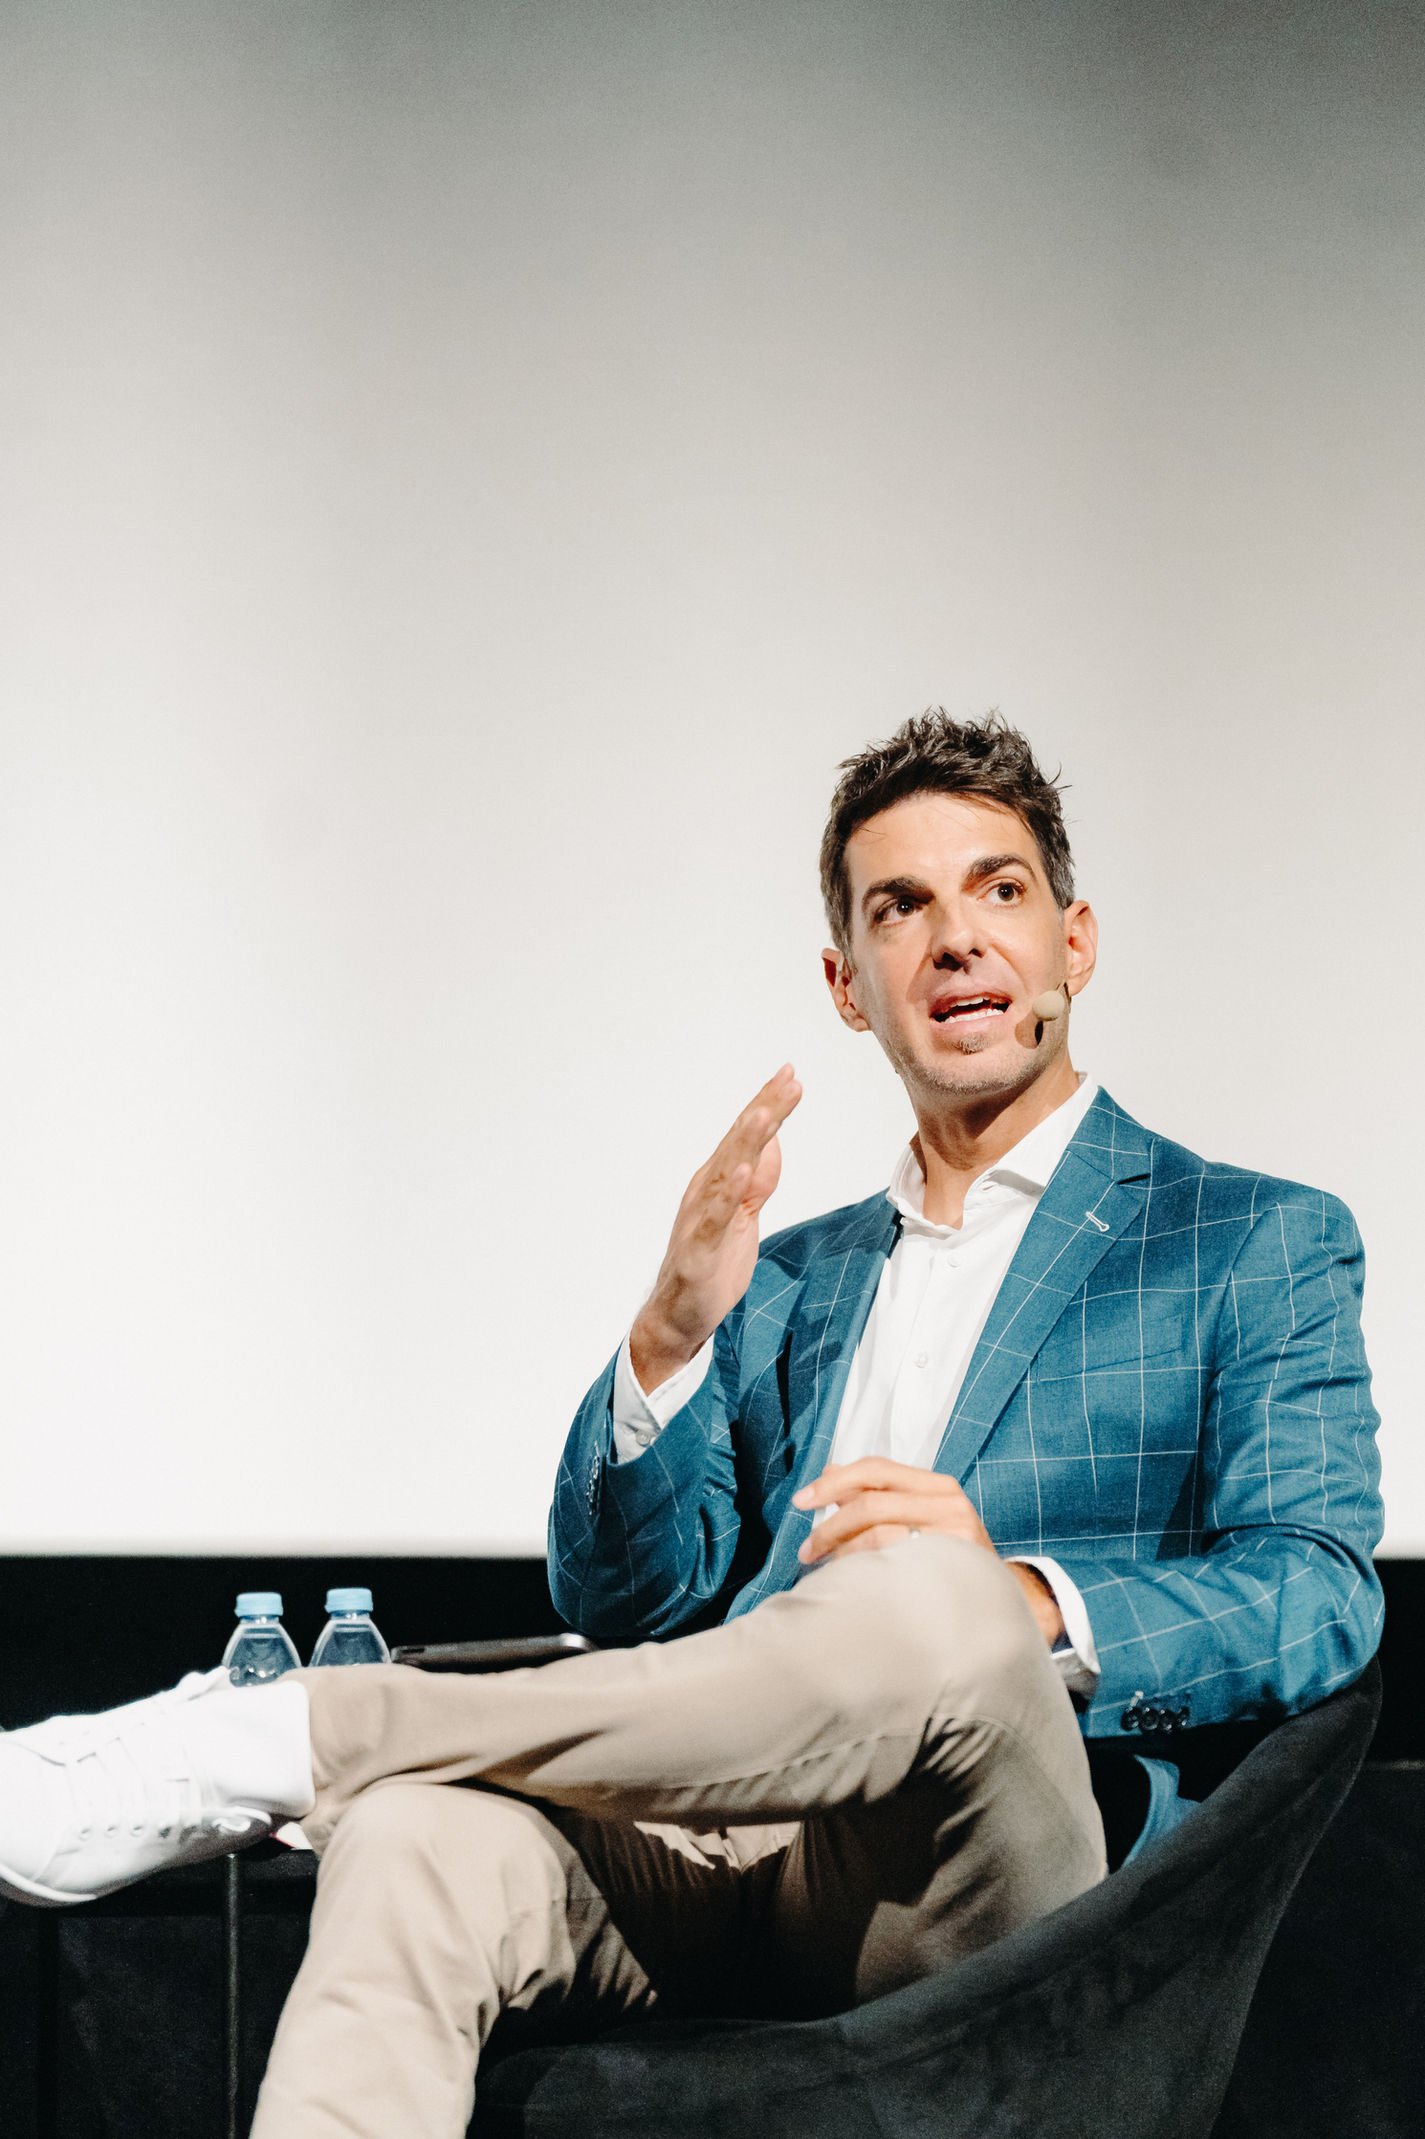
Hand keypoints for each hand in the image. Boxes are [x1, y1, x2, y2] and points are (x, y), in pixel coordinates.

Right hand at [630, 1064, 801, 1389]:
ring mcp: (700, 1219)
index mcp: (718, 1182)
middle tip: (787, 1079)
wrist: (679, 1316)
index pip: (747, 1137)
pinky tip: (742, 1173)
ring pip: (725, 1173)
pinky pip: (714, 1219)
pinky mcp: (699, 1251)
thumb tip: (773, 1141)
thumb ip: (758, 1179)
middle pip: (738, 1144)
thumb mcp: (745, 1215)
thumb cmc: (711, 1264)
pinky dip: (728, 1195)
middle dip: (763, 1110)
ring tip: (764, 1113)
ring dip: (744, 1142)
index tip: (791, 1075)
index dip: (768, 1105)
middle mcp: (705, 1192)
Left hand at [793, 1458, 994, 1563]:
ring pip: (879, 1536)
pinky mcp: (951, 1569)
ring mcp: (953, 1537)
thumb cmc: (950, 1554)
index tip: (803, 1500)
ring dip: (843, 1553)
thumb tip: (829, 1472)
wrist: (1001, 1596)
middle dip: (830, 1526)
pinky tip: (853, 1582)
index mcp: (938, 1485)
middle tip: (807, 1549)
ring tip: (829, 1570)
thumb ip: (877, 1493)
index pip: (877, 1469)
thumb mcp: (920, 1515)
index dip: (834, 1482)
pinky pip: (893, 1567)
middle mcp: (949, 1504)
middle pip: (872, 1503)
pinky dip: (864, 1572)